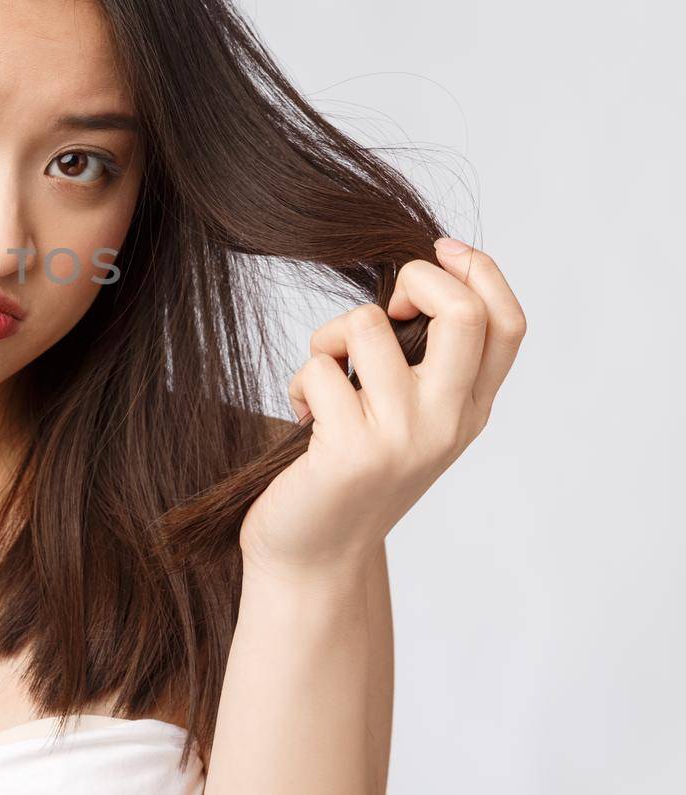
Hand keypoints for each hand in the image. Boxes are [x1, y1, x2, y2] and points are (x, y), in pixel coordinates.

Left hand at [238, 239, 527, 583]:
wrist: (316, 556)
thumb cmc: (350, 472)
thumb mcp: (406, 417)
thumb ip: (424, 363)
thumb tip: (413, 279)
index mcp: (471, 408)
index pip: (507, 323)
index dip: (480, 270)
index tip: (437, 251)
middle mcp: (449, 421)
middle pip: (462, 312)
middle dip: (416, 279)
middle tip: (384, 308)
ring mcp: (404, 437)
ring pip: (366, 326)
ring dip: (327, 338)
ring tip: (322, 380)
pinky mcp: (353, 450)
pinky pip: (319, 368)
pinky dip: (300, 381)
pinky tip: (304, 420)